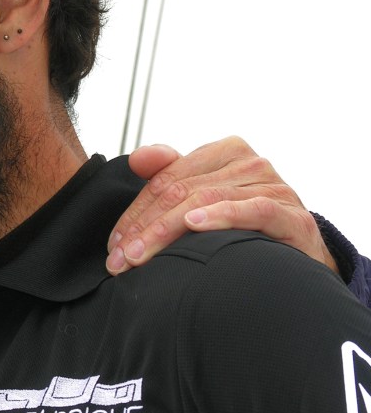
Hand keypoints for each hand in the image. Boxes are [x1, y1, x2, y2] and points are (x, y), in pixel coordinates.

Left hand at [107, 136, 333, 274]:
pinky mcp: (294, 215)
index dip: (135, 213)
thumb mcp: (204, 195)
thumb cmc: (245, 225)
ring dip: (166, 232)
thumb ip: (171, 173)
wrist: (300, 255)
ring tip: (139, 258)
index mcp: (225, 151)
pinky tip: (194, 224)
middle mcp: (251, 162)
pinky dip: (221, 215)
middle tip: (119, 260)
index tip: (113, 245)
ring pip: (206, 202)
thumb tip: (137, 158)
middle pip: (180, 193)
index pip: (165, 180)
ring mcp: (275, 186)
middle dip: (144, 229)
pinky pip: (252, 209)